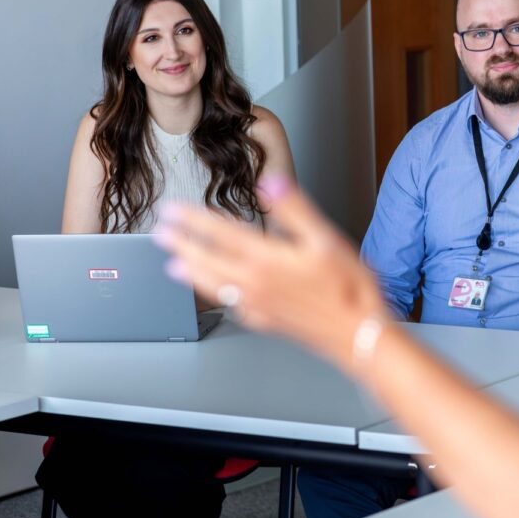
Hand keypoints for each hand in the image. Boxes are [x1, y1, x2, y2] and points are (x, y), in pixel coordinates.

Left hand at [154, 176, 387, 368]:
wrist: (357, 334)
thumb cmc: (349, 290)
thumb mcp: (327, 240)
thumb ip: (295, 210)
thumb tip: (272, 182)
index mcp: (267, 259)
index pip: (220, 233)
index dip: (192, 219)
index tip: (173, 210)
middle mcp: (254, 283)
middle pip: (207, 260)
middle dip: (181, 244)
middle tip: (161, 233)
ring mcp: (256, 305)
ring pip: (212, 285)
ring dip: (190, 271)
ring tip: (173, 264)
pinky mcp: (263, 320)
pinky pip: (228, 304)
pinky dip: (212, 295)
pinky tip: (214, 293)